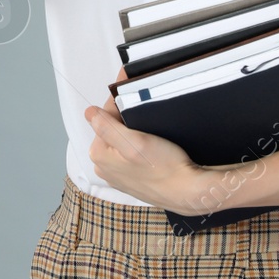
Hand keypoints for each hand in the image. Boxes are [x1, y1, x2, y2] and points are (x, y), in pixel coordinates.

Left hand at [83, 66, 207, 214]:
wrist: (189, 191)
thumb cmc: (166, 169)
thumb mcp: (134, 142)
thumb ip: (107, 127)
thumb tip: (89, 112)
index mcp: (99, 155)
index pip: (104, 117)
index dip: (118, 101)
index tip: (128, 87)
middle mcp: (105, 166)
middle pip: (111, 129)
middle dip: (124, 115)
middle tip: (141, 102)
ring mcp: (118, 174)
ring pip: (121, 140)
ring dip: (132, 129)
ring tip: (148, 122)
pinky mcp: (132, 178)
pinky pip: (130, 153)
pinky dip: (137, 144)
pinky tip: (151, 141)